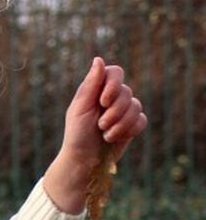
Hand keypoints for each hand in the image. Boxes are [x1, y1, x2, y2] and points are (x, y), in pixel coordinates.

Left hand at [44, 57, 146, 213]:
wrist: (84, 160)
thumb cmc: (77, 134)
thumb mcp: (81, 108)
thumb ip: (91, 84)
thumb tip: (99, 59)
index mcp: (95, 89)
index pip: (115, 72)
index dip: (114, 85)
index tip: (103, 101)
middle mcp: (110, 97)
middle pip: (127, 92)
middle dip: (114, 111)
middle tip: (100, 125)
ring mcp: (123, 110)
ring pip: (136, 106)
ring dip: (120, 124)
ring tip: (104, 134)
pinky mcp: (132, 124)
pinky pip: (142, 120)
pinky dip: (128, 130)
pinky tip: (114, 138)